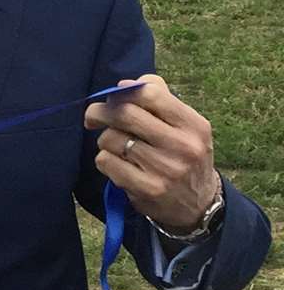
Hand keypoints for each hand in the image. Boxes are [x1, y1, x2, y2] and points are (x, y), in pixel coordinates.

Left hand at [84, 74, 220, 232]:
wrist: (197, 205)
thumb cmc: (184, 156)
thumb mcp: (186, 127)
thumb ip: (161, 100)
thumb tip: (127, 83)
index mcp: (193, 124)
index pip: (151, 94)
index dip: (123, 92)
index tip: (112, 98)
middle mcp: (182, 145)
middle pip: (125, 113)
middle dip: (100, 112)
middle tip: (93, 117)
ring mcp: (165, 169)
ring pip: (110, 139)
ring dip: (105, 140)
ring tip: (117, 147)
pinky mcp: (147, 188)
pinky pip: (106, 162)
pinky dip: (105, 160)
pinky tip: (118, 165)